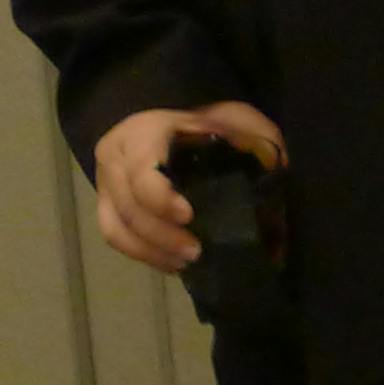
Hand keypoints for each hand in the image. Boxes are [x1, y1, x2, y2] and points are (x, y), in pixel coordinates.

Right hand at [92, 102, 287, 273]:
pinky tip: (171, 263)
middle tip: (196, 252)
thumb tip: (276, 178)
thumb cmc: (213, 122)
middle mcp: (116, 156)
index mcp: (145, 131)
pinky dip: (142, 254)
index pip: (142, 170)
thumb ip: (252, 143)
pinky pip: (114, 236)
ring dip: (151, 251)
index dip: (161, 198)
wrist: (177, 123)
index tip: (189, 216)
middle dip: (161, 235)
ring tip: (187, 262)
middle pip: (129, 206)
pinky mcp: (107, 204)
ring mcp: (106, 182)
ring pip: (116, 226)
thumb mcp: (237, 121)